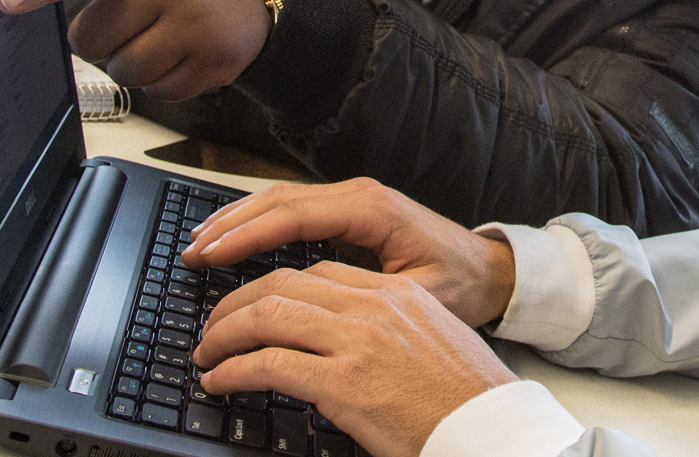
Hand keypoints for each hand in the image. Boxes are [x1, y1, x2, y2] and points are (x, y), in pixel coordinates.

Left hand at [0, 0, 271, 101]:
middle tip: (130, 24)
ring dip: (130, 65)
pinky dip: (161, 83)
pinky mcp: (215, 62)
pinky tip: (182, 56)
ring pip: (124, 72)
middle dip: (100, 40)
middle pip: (94, 39)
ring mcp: (197, 25)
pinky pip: (158, 93)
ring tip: (160, 40)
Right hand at [182, 179, 516, 328]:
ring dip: (237, 219)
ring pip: (281, 200)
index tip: (212, 253)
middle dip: (231, 224)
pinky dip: (257, 221)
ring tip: (198, 242)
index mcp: (373, 210)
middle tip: (190, 252)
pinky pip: (293, 209)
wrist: (489, 268)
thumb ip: (373, 295)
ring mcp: (352, 199)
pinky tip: (232, 237)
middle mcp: (359, 196)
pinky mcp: (348, 210)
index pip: (296, 214)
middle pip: (280, 201)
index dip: (249, 234)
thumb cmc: (461, 283)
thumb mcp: (421, 294)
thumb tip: (320, 305)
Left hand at [193, 264, 517, 456]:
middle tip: (213, 328)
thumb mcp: (428, 339)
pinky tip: (220, 381)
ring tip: (207, 354)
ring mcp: (358, 342)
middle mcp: (373, 307)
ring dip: (224, 335)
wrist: (491, 427)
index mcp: (395, 293)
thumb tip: (339, 337)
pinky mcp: (344, 383)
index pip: (314, 271)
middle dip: (234, 305)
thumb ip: (385, 326)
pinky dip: (233, 371)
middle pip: (282, 284)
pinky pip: (268, 366)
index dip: (268, 286)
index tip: (247, 304)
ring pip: (267, 316)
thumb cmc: (462, 396)